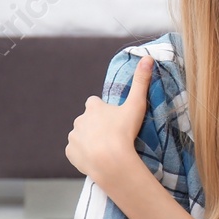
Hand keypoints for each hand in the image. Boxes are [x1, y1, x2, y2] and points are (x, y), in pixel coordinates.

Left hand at [65, 56, 152, 194]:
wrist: (110, 161)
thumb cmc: (124, 132)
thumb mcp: (136, 105)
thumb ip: (141, 81)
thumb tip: (147, 57)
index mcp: (93, 107)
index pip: (95, 103)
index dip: (103, 110)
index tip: (114, 118)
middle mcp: (79, 119)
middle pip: (87, 120)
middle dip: (96, 126)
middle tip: (113, 135)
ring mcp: (74, 137)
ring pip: (81, 136)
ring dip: (89, 140)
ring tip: (106, 149)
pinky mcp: (70, 153)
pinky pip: (76, 152)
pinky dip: (83, 154)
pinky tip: (96, 158)